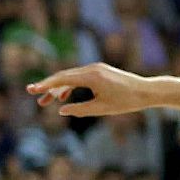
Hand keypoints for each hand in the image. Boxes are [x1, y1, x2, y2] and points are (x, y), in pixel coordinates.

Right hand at [27, 63, 152, 116]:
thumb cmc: (127, 102)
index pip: (62, 79)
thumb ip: (80, 110)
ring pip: (70, 77)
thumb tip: (61, 110)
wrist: (147, 91)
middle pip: (63, 76)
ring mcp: (95, 68)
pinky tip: (63, 96)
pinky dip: (70, 86)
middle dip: (48, 88)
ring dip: (58, 88)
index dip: (45, 85)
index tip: (32, 90)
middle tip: (36, 99)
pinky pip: (79, 77)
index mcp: (91, 76)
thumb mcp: (102, 109)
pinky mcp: (99, 71)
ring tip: (47, 101)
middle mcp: (91, 68)